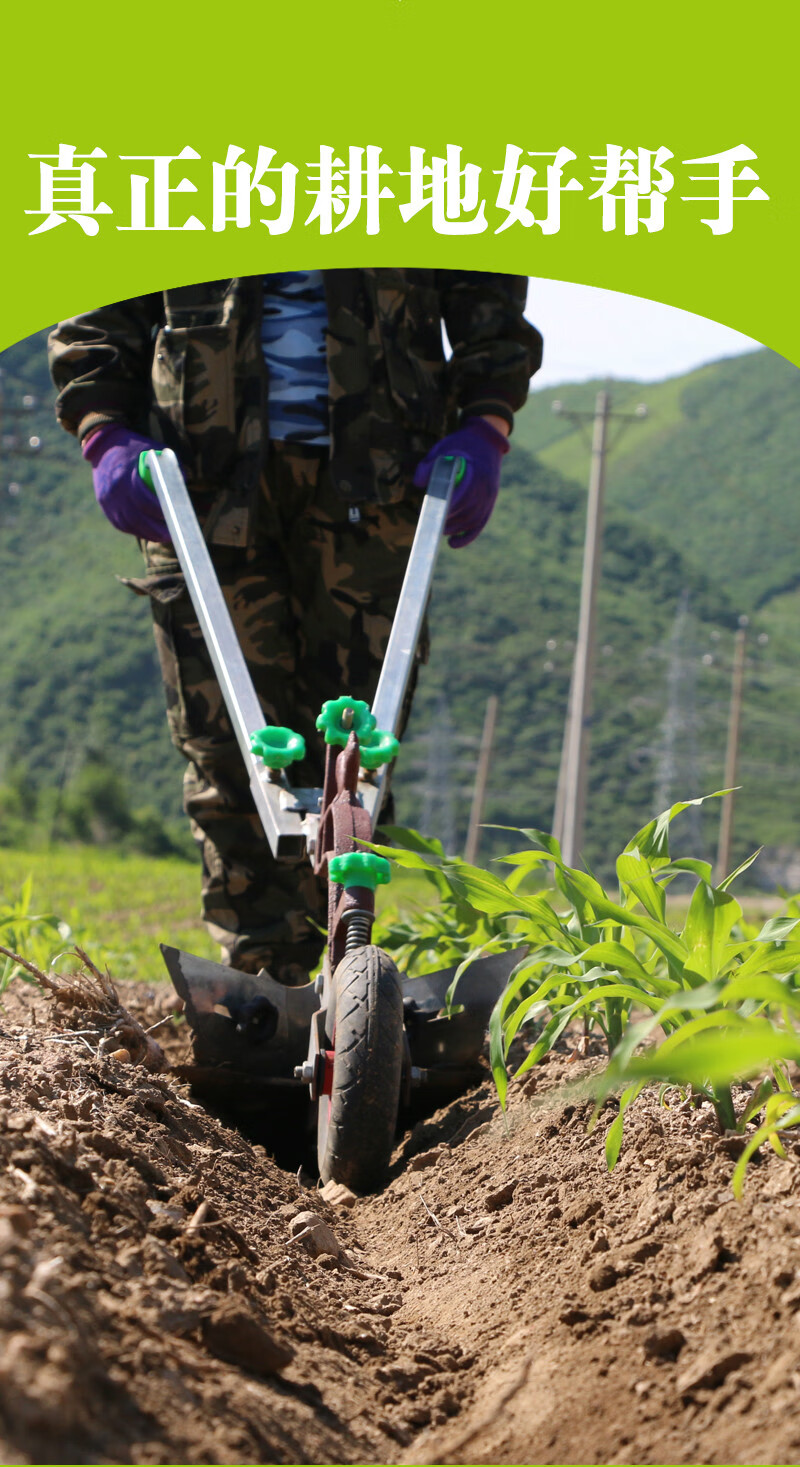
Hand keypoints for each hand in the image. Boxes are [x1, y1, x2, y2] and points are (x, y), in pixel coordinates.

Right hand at [83, 425, 170, 542]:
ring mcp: (107, 501)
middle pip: (137, 517)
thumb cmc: (135, 449)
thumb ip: (170, 466)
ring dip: (148, 533)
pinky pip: (122, 524)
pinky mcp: (106, 506)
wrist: (104, 446)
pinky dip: (137, 530)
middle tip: (174, 534)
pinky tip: (151, 533)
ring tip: (165, 536)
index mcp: (124, 475)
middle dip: (156, 529)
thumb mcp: (153, 451)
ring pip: (129, 524)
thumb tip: (184, 485)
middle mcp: (114, 490)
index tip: (175, 517)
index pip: (144, 499)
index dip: (160, 511)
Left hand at [413, 416, 509, 547]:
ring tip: (438, 528)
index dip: (446, 507)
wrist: (486, 441)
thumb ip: (430, 464)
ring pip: (472, 521)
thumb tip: (418, 483)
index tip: (428, 510)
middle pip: (467, 512)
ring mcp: (490, 497)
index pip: (462, 496)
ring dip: (454, 529)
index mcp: (477, 472)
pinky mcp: (489, 504)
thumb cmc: (461, 443)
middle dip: (447, 520)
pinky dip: (467, 537)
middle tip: (428, 521)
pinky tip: (453, 544)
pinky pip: (479, 525)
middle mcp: (486, 487)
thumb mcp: (443, 447)